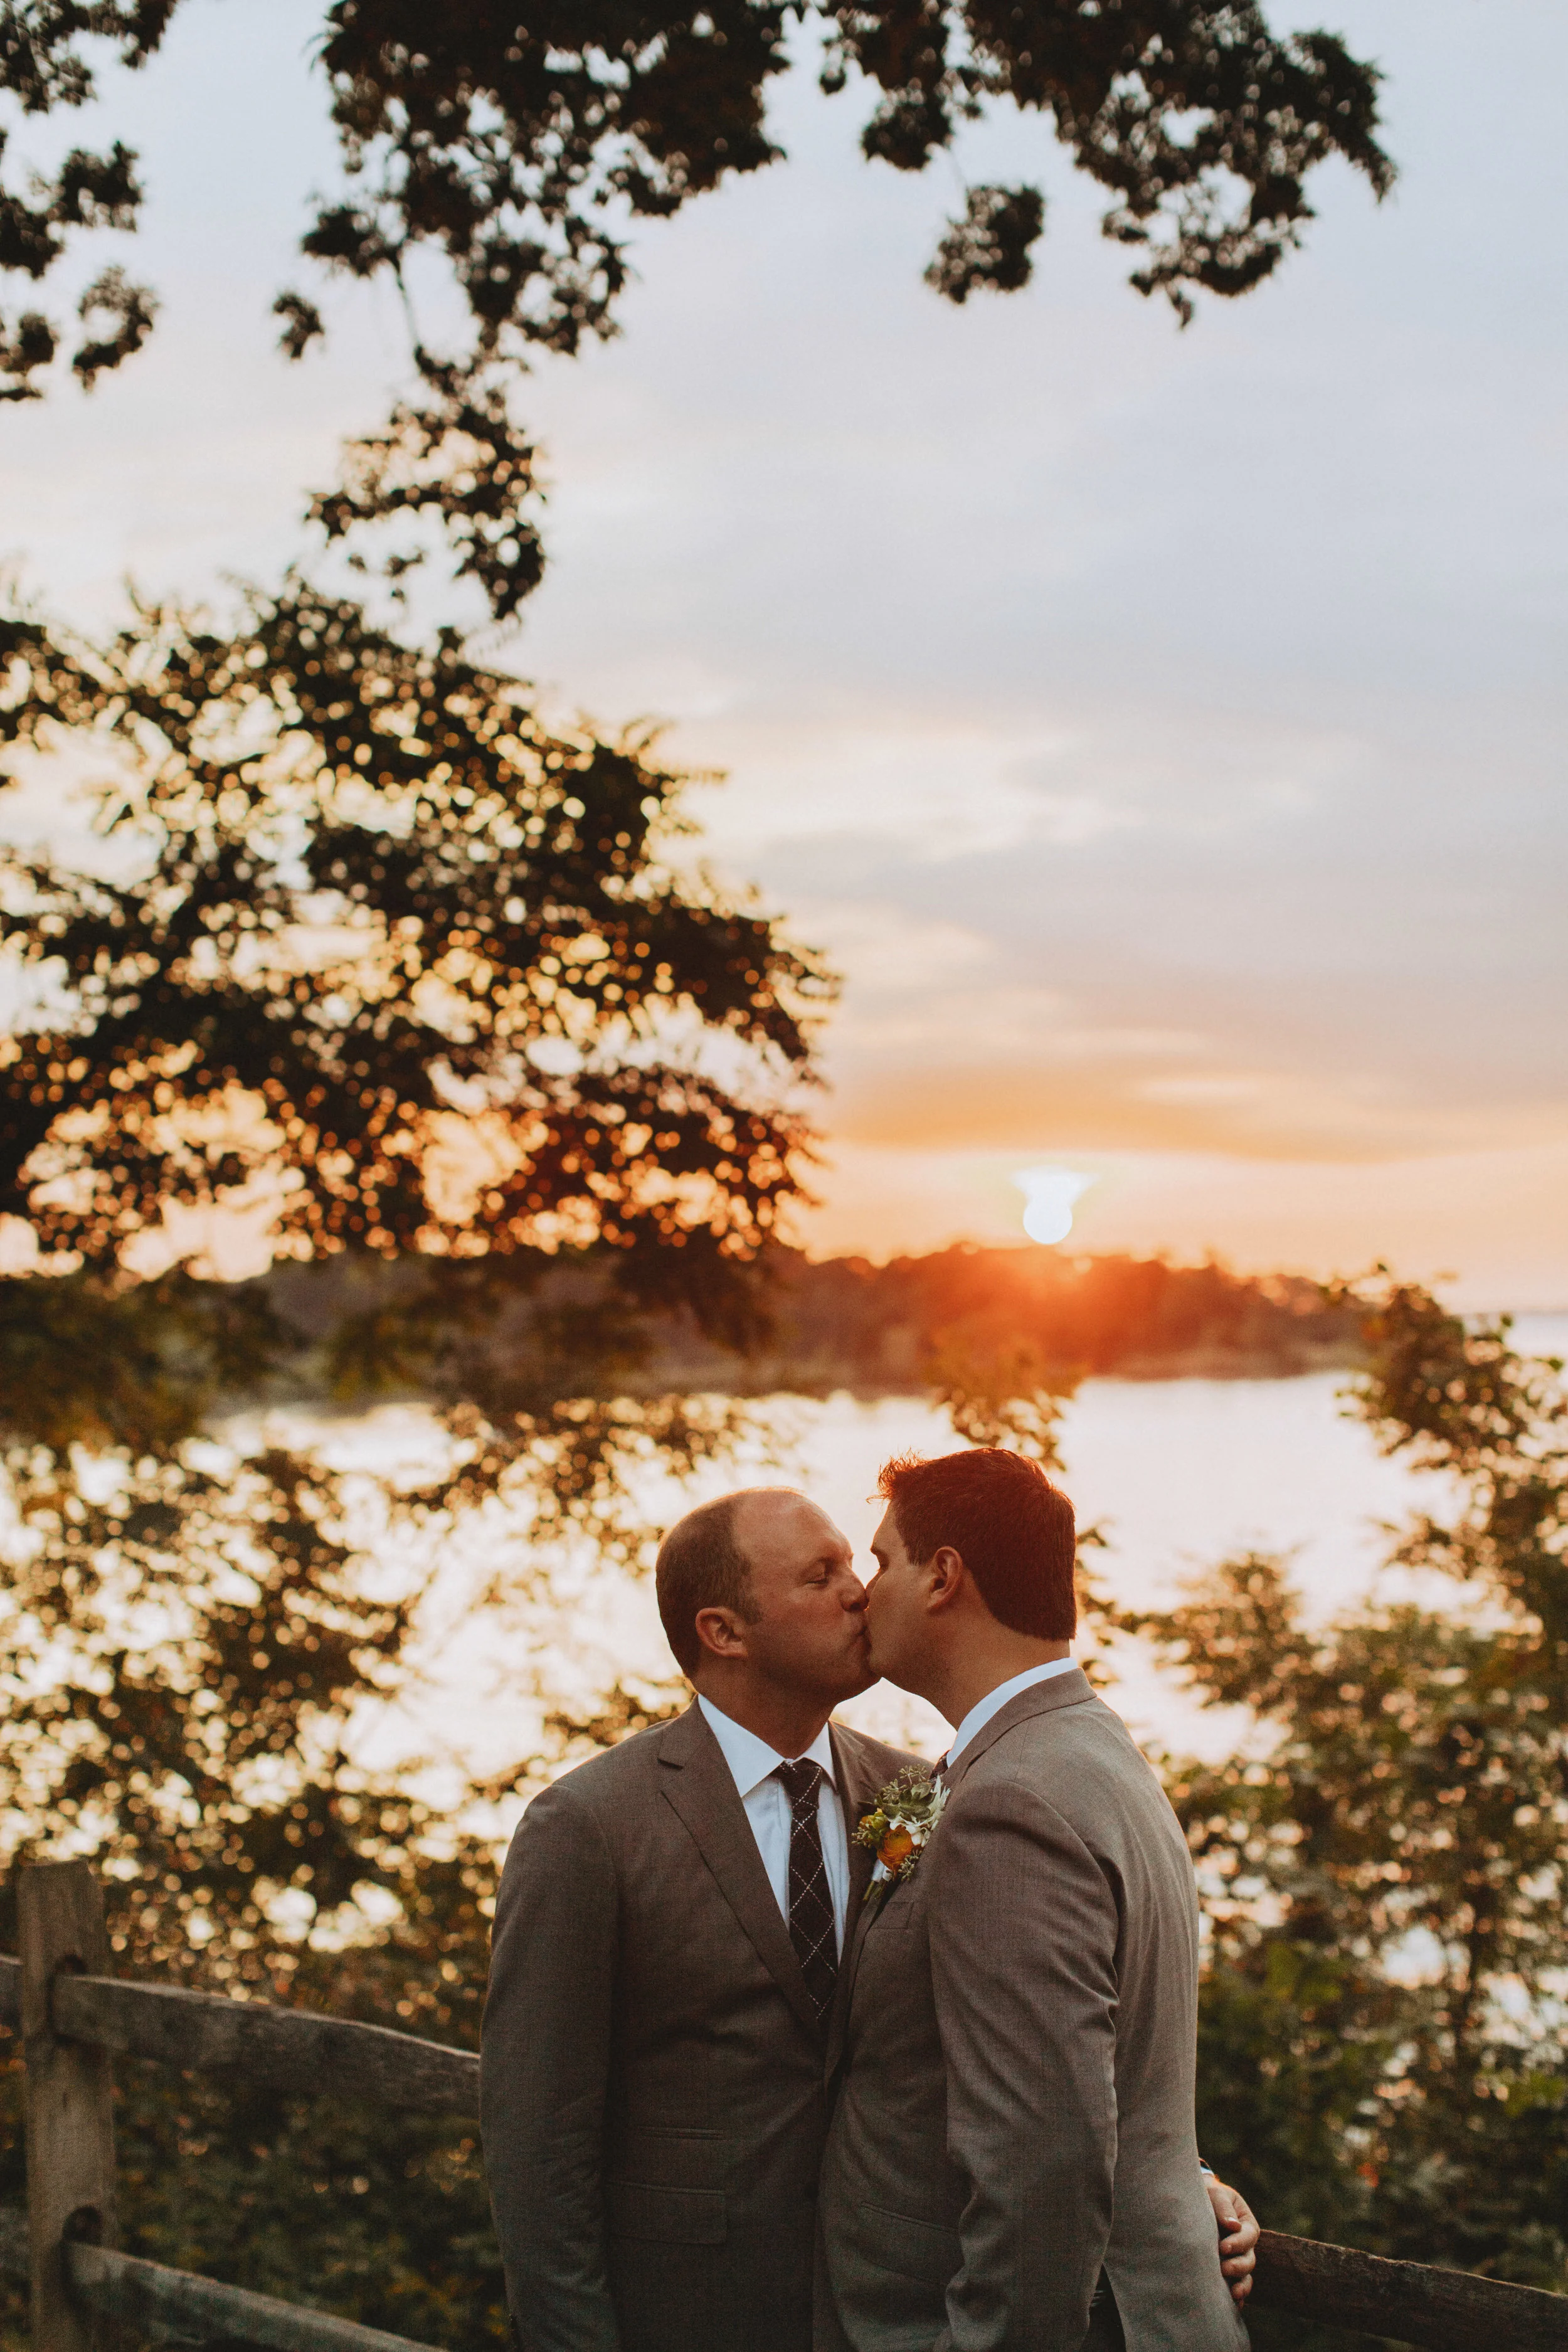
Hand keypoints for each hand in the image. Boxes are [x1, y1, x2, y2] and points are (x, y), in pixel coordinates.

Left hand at [1204, 2174, 1257, 2306]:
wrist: (1195, 2203)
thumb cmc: (1208, 2195)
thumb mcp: (1216, 2194)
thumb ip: (1223, 2207)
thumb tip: (1233, 2226)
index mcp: (1246, 2224)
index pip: (1248, 2236)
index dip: (1238, 2243)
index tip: (1223, 2247)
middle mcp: (1245, 2245)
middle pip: (1249, 2259)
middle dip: (1238, 2266)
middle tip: (1223, 2269)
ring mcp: (1237, 2259)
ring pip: (1246, 2276)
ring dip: (1241, 2285)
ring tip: (1233, 2293)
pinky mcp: (1228, 2271)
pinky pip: (1236, 2286)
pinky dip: (1237, 2297)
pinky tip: (1232, 2305)